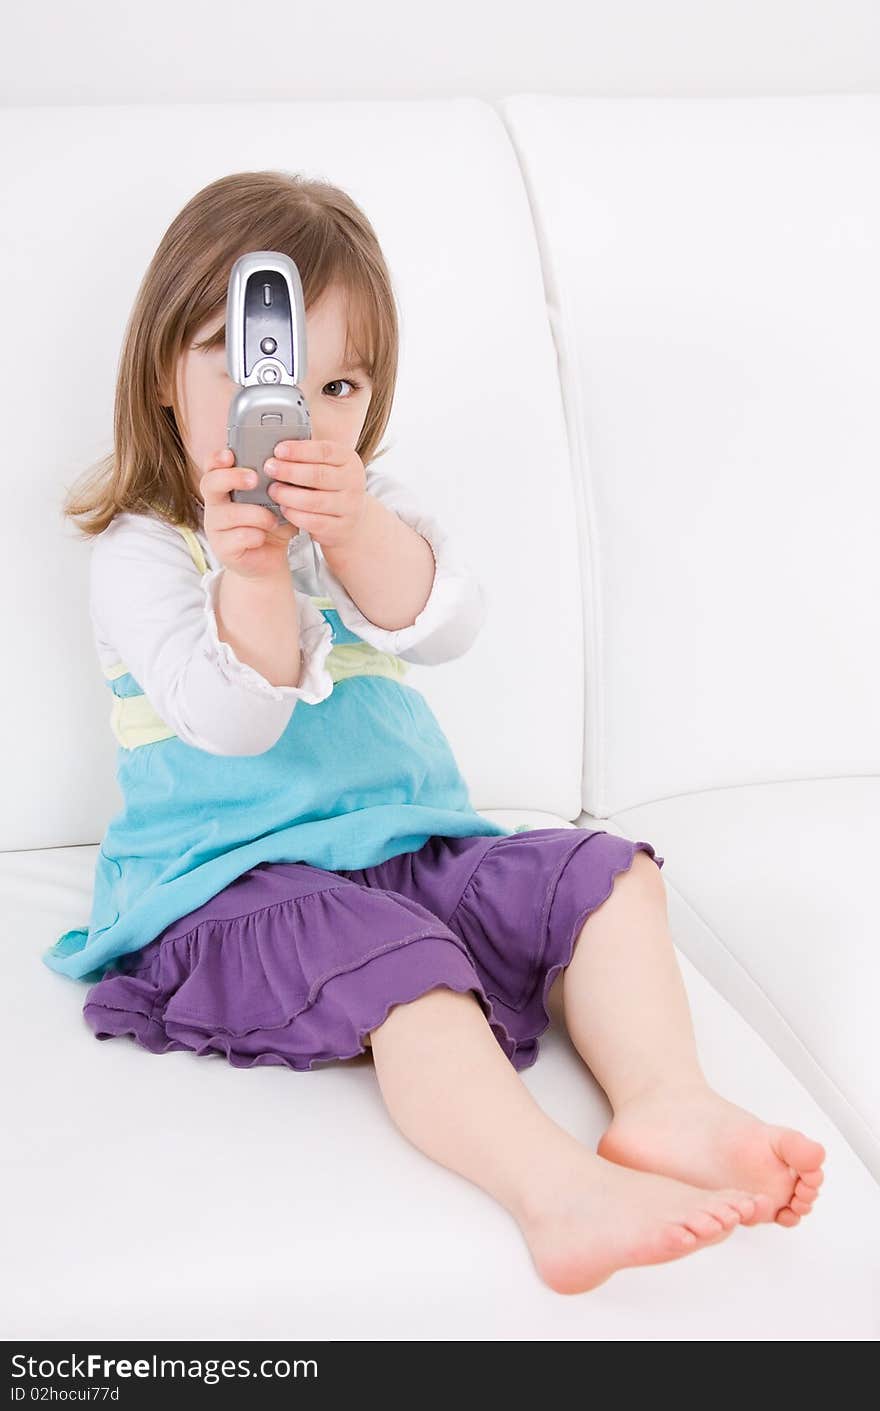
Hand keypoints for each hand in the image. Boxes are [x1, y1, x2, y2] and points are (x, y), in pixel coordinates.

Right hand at [199, 448, 295, 580]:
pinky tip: (263, 538)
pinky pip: (241, 536)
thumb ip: (277, 485)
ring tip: (274, 521)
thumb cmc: (270, 525)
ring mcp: (215, 527)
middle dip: (232, 478)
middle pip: (210, 483)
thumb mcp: (275, 501)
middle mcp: (214, 505)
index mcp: (224, 488)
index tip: (230, 454)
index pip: (212, 466)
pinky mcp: (223, 548)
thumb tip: (289, 468)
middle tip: (254, 479)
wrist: (269, 560)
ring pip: (232, 514)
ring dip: (259, 515)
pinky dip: (258, 536)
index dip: (217, 459)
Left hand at [263, 438, 368, 552]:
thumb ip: (307, 458)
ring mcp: (349, 507)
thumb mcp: (326, 466)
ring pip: (315, 501)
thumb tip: (276, 453)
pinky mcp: (341, 527)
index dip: (300, 450)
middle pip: (319, 475)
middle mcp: (353, 482)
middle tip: (269, 468)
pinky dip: (295, 515)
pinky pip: (314, 522)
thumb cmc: (330, 486)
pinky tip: (284, 508)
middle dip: (290, 471)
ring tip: (273, 490)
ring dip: (289, 495)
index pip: (325, 451)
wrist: (351, 518)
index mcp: (348, 460)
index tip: (278, 450)